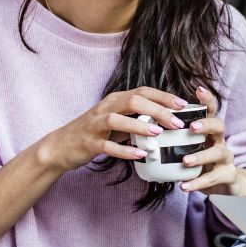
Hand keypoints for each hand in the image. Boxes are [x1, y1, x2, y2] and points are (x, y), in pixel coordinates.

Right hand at [36, 86, 188, 172]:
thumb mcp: (117, 121)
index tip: (183, 105)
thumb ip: (137, 119)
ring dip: (139, 125)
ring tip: (158, 133)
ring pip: (118, 119)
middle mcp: (105, 108)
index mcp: (115, 100)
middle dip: (157, 110)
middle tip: (176, 122)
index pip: (142, 92)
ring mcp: (95, 125)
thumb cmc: (95, 132)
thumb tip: (167, 122)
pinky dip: (125, 150)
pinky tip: (140, 154)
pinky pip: (107, 146)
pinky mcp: (89, 142)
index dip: (164, 97)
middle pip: (133, 101)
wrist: (61, 145)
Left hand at [176, 86, 245, 196]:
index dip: (206, 99)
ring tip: (185, 160)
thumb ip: (173, 138)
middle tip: (192, 127)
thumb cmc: (201, 161)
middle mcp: (220, 140)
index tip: (197, 89)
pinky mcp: (228, 175)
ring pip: (217, 152)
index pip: (210, 110)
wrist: (225, 185)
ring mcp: (226, 157)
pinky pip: (214, 177)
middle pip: (219, 125)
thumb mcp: (190, 147)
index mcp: (209, 130)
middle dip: (206, 125)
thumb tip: (143, 131)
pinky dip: (198, 182)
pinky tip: (185, 186)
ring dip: (201, 156)